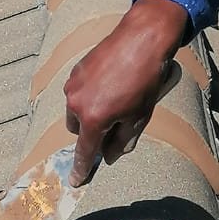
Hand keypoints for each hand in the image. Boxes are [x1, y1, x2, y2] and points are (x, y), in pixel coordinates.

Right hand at [63, 0, 188, 185]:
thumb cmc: (145, 80)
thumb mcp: (139, 117)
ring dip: (90, 112)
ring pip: (76, 110)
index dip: (81, 168)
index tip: (76, 180)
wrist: (141, 39)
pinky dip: (90, 95)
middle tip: (114, 123)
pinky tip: (110, 84)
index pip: (84, 151)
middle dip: (91, 132)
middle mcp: (76, 103)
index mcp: (93, 119)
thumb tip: (110, 156)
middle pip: (78, 130)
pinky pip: (78, 92)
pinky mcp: (76, 70)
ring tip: (115, 99)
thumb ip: (122, 141)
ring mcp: (73, 84)